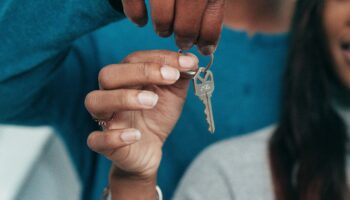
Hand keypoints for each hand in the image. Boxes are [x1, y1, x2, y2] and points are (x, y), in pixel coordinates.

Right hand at [85, 50, 197, 179]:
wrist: (151, 149)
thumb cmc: (157, 116)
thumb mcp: (173, 93)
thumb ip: (180, 76)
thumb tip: (191, 59)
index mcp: (125, 78)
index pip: (133, 59)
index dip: (159, 58)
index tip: (186, 64)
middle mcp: (110, 94)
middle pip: (108, 74)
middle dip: (140, 71)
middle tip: (170, 77)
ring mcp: (105, 119)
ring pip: (96, 101)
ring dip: (124, 98)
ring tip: (152, 101)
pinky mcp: (104, 144)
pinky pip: (96, 139)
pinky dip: (115, 137)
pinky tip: (136, 135)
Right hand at [120, 0, 224, 54]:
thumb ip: (210, 5)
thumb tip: (207, 47)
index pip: (211, 14)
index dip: (209, 38)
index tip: (205, 49)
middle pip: (187, 21)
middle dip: (185, 37)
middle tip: (183, 42)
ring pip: (162, 17)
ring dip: (163, 28)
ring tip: (164, 30)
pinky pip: (133, 3)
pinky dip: (136, 15)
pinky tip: (141, 21)